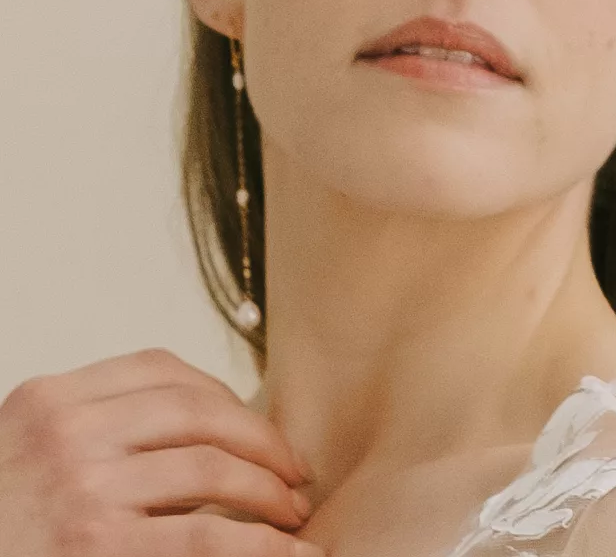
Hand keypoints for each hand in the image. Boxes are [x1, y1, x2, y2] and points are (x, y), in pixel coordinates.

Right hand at [0, 348, 324, 556]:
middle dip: (262, 439)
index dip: (224, 393)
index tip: (253, 422)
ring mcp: (84, 489)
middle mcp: (68, 433)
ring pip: (211, 467)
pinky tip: (293, 554)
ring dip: (269, 489)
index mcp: (52, 399)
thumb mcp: (28, 450)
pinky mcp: (97, 548)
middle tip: (295, 469)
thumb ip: (98, 427)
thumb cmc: (1, 520)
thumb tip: (204, 433)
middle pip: (198, 410)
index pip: (163, 369)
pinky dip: (261, 545)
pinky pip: (204, 538)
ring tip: (293, 510)